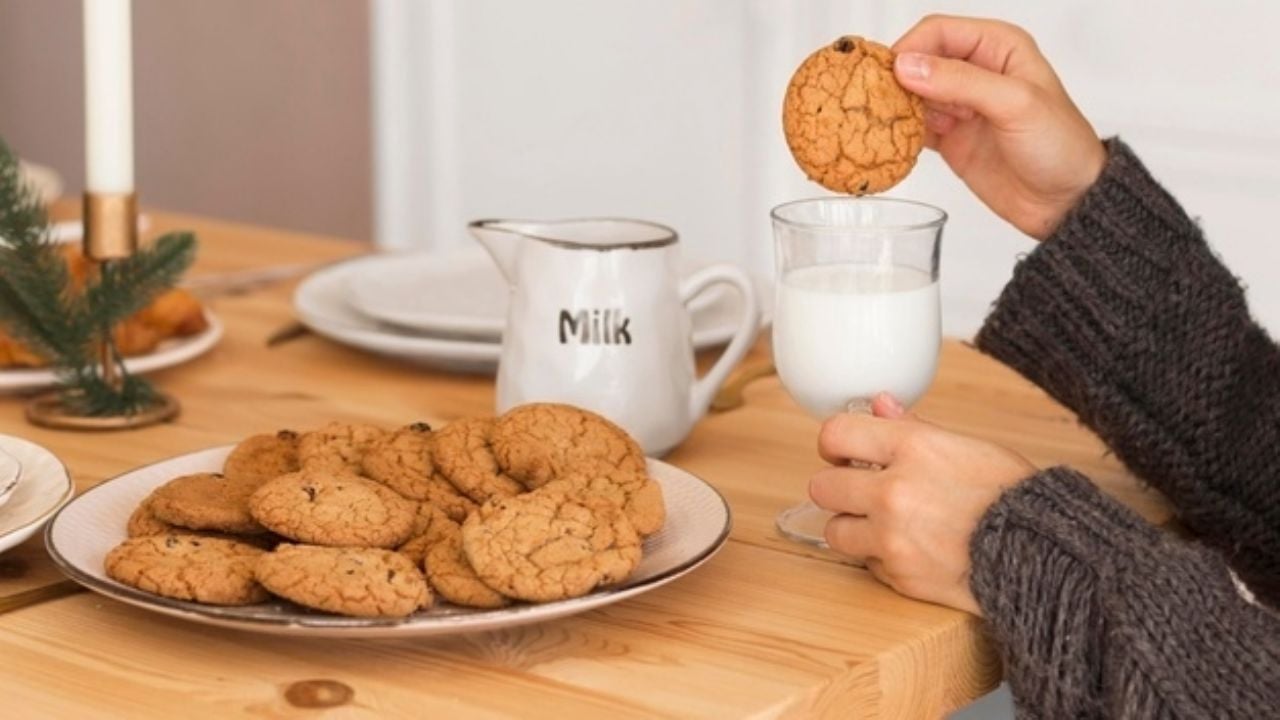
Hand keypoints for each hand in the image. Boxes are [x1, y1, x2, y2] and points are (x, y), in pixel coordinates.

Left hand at [809, 394, 1035, 614]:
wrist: (1043, 556)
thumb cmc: (1013, 498)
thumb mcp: (968, 447)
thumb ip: (913, 427)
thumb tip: (879, 405)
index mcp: (912, 449)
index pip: (834, 434)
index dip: (834, 444)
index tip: (842, 452)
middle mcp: (894, 492)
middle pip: (821, 486)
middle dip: (839, 488)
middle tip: (860, 491)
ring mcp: (892, 538)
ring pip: (835, 531)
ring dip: (853, 528)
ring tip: (885, 524)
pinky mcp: (898, 576)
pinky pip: (867, 564)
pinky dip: (881, 558)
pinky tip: (912, 549)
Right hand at [891, 15, 1106, 238]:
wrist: (1066, 201)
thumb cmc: (1059, 146)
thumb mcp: (1015, 104)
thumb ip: (960, 82)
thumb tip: (907, 66)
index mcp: (998, 47)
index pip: (938, 32)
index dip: (910, 49)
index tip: (889, 76)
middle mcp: (976, 70)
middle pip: (918, 60)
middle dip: (894, 78)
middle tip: (874, 101)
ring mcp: (960, 105)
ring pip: (911, 93)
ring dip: (894, 107)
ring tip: (879, 124)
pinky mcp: (949, 137)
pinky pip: (913, 126)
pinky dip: (899, 132)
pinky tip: (890, 141)